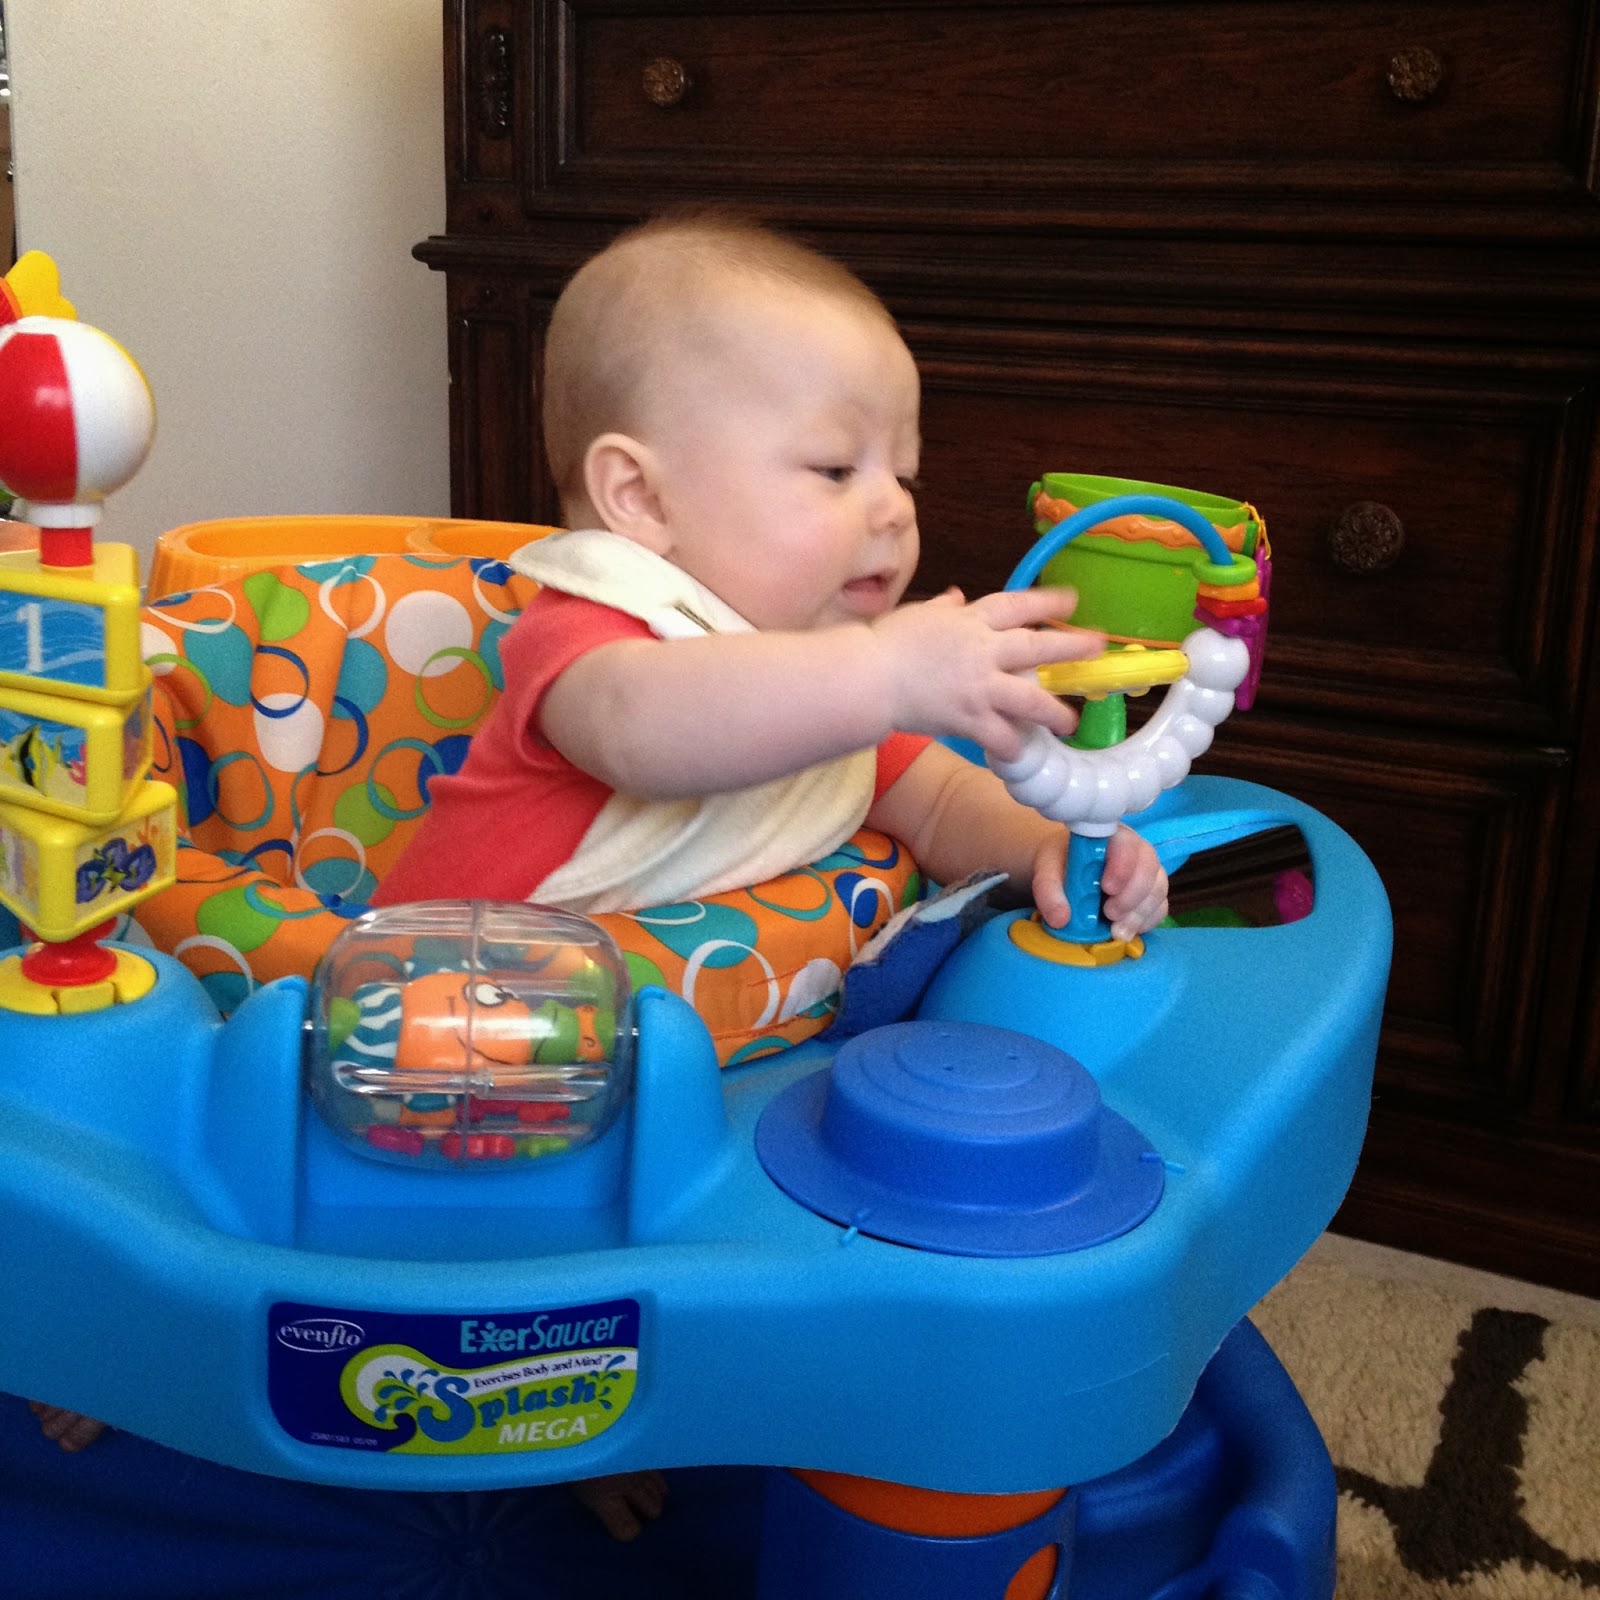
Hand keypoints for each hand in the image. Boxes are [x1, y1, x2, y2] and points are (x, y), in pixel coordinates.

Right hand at [869, 586, 1104, 760]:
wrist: (867, 678)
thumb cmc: (885, 644)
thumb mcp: (918, 616)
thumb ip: (944, 608)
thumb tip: (956, 597)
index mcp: (970, 621)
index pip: (1017, 604)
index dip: (1048, 601)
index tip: (1072, 601)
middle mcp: (982, 650)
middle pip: (1037, 646)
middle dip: (1072, 647)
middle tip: (1099, 648)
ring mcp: (978, 685)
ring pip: (1031, 699)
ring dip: (1055, 712)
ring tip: (1071, 722)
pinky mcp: (968, 718)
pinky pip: (1001, 736)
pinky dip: (1012, 747)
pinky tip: (1020, 754)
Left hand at [1031, 824, 1168, 938]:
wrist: (1065, 871)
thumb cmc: (1060, 864)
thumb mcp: (1046, 872)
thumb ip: (1049, 891)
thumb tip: (1061, 918)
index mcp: (1109, 837)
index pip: (1127, 844)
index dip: (1122, 867)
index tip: (1106, 888)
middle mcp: (1134, 851)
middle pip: (1149, 868)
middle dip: (1132, 896)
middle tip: (1109, 914)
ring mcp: (1146, 873)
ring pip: (1158, 889)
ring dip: (1139, 913)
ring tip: (1116, 930)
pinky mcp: (1150, 894)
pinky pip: (1160, 908)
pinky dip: (1146, 922)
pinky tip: (1125, 931)